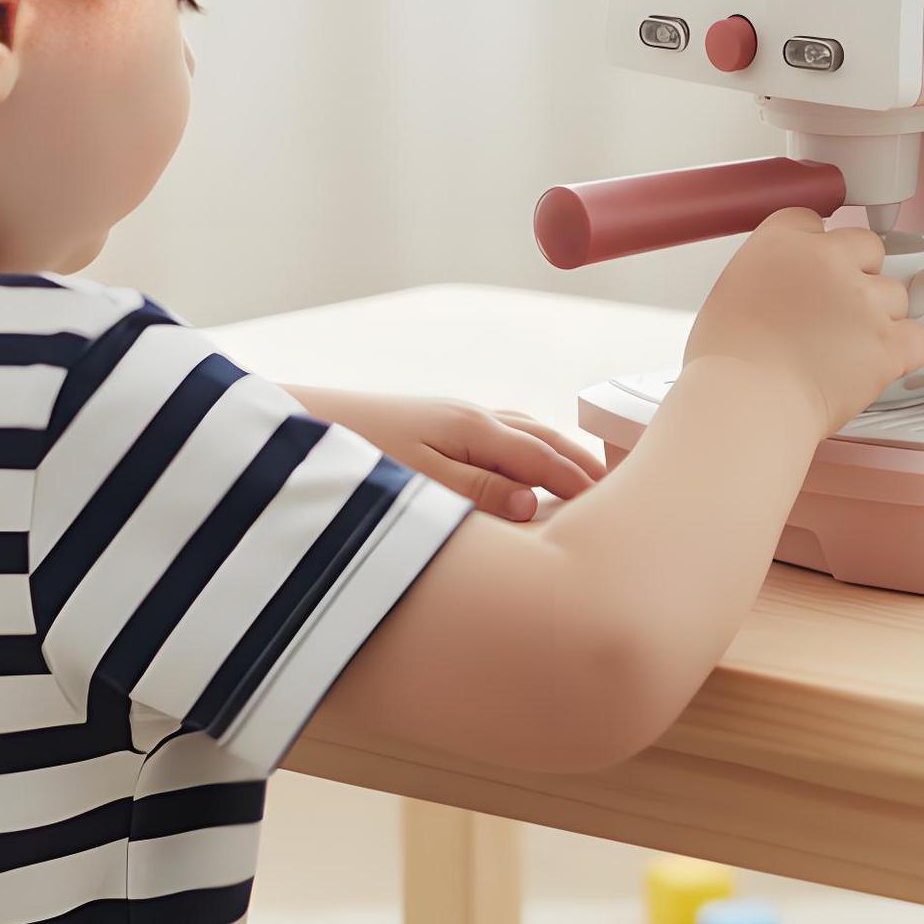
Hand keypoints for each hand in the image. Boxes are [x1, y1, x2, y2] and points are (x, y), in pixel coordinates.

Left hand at [286, 388, 603, 520]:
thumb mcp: (420, 484)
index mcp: (474, 429)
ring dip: (557, 451)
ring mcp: (454, 418)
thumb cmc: (358, 457)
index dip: (582, 483)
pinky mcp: (435, 426)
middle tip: (621, 489)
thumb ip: (480, 494)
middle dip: (581, 461)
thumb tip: (536, 506)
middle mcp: (471, 417)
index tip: (620, 506)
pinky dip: (529, 447)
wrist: (302, 422)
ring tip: (587, 476)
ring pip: (524, 431)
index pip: (544, 459)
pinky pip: (501, 433)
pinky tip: (527, 462)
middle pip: (543, 438)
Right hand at [683, 208, 923, 433]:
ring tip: (848, 349)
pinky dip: (903, 352)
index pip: (813, 221)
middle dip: (860, 275)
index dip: (818, 249)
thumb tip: (784, 288)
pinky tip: (876, 364)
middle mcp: (826, 260)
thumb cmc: (728, 362)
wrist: (747, 402)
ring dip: (881, 317)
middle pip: (868, 247)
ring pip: (896, 294)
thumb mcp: (731, 293)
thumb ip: (768, 275)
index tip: (814, 271)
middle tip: (837, 311)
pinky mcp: (888, 340)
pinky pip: (917, 338)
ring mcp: (863, 298)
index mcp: (781, 242)